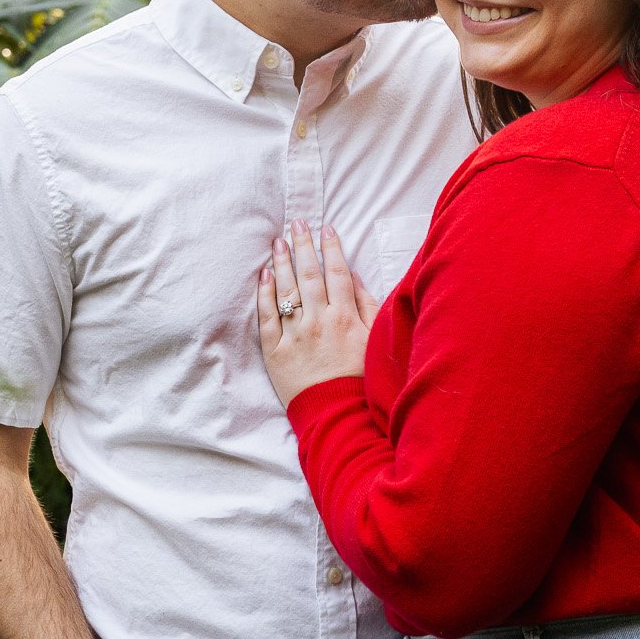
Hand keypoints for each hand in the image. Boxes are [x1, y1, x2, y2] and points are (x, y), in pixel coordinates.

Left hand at [256, 221, 377, 406]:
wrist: (336, 415)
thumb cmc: (360, 380)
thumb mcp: (375, 342)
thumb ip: (368, 307)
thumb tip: (355, 277)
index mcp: (345, 317)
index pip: (337, 273)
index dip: (331, 248)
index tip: (326, 228)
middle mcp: (319, 321)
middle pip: (309, 275)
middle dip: (304, 245)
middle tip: (297, 223)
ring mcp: (294, 335)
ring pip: (286, 290)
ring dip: (282, 262)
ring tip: (278, 241)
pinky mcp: (274, 350)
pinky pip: (267, 316)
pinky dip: (265, 293)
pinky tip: (264, 274)